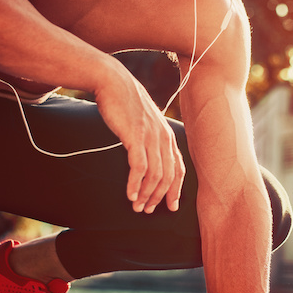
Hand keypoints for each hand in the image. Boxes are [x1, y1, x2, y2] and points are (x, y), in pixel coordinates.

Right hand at [94, 62, 184, 213]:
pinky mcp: (135, 137)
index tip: (172, 206)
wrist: (113, 82)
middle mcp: (164, 138)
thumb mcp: (145, 121)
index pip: (179, 169)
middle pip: (168, 176)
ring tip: (137, 206)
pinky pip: (139, 168)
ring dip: (146, 194)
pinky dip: (135, 184)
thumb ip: (150, 137)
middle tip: (148, 210)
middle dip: (159, 197)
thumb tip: (148, 155)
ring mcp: (151, 137)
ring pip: (155, 175)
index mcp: (168, 135)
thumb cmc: (126, 102)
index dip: (176, 190)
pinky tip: (130, 194)